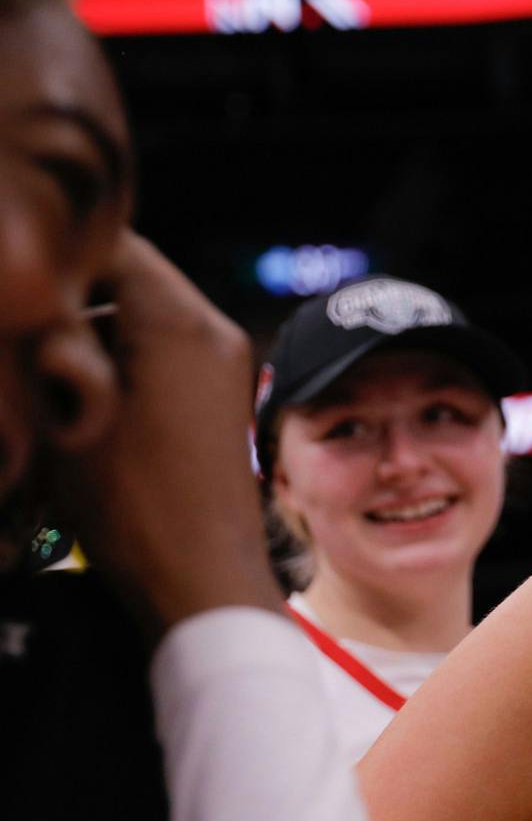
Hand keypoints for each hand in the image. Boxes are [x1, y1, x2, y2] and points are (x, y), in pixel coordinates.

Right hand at [48, 235, 284, 635]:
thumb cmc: (129, 501)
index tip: (20, 287)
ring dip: (89, 339)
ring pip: (138, 320)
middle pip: (126, 280)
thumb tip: (32, 311)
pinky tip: (79, 411)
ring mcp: (222, 364)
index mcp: (180, 319)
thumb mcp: (61, 411)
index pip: (110, 243)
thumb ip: (47, 341)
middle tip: (26, 347)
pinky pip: (159, 356)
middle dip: (69, 302)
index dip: (54, 254)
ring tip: (50, 389)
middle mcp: (213, 329)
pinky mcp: (218, 396)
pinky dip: (117, 368)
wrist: (200, 577)